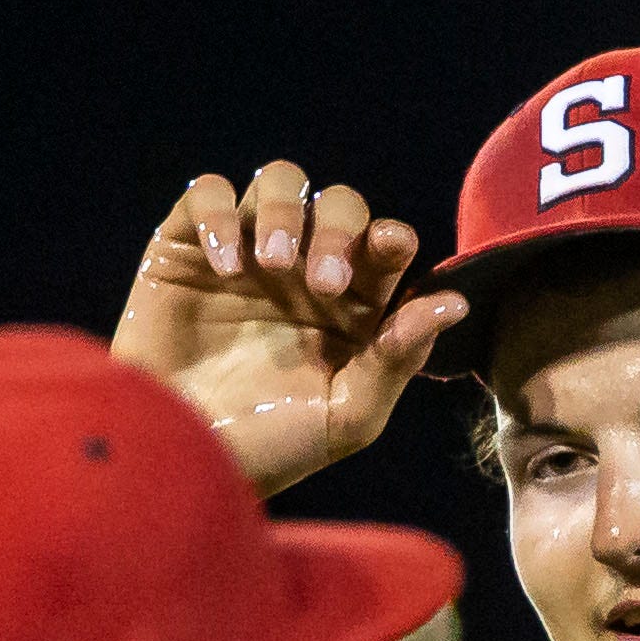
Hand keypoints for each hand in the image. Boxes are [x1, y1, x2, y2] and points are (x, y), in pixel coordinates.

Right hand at [111, 162, 467, 496]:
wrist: (185, 458)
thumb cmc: (272, 446)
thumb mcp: (347, 416)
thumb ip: (399, 358)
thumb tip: (455, 302)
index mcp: (352, 305)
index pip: (384, 248)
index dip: (391, 239)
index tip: (392, 246)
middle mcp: (304, 269)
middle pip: (339, 205)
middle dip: (338, 230)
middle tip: (322, 283)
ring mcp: (248, 252)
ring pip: (280, 182)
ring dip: (284, 210)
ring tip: (271, 264)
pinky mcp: (187, 246)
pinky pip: (209, 193)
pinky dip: (219, 214)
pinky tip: (224, 265)